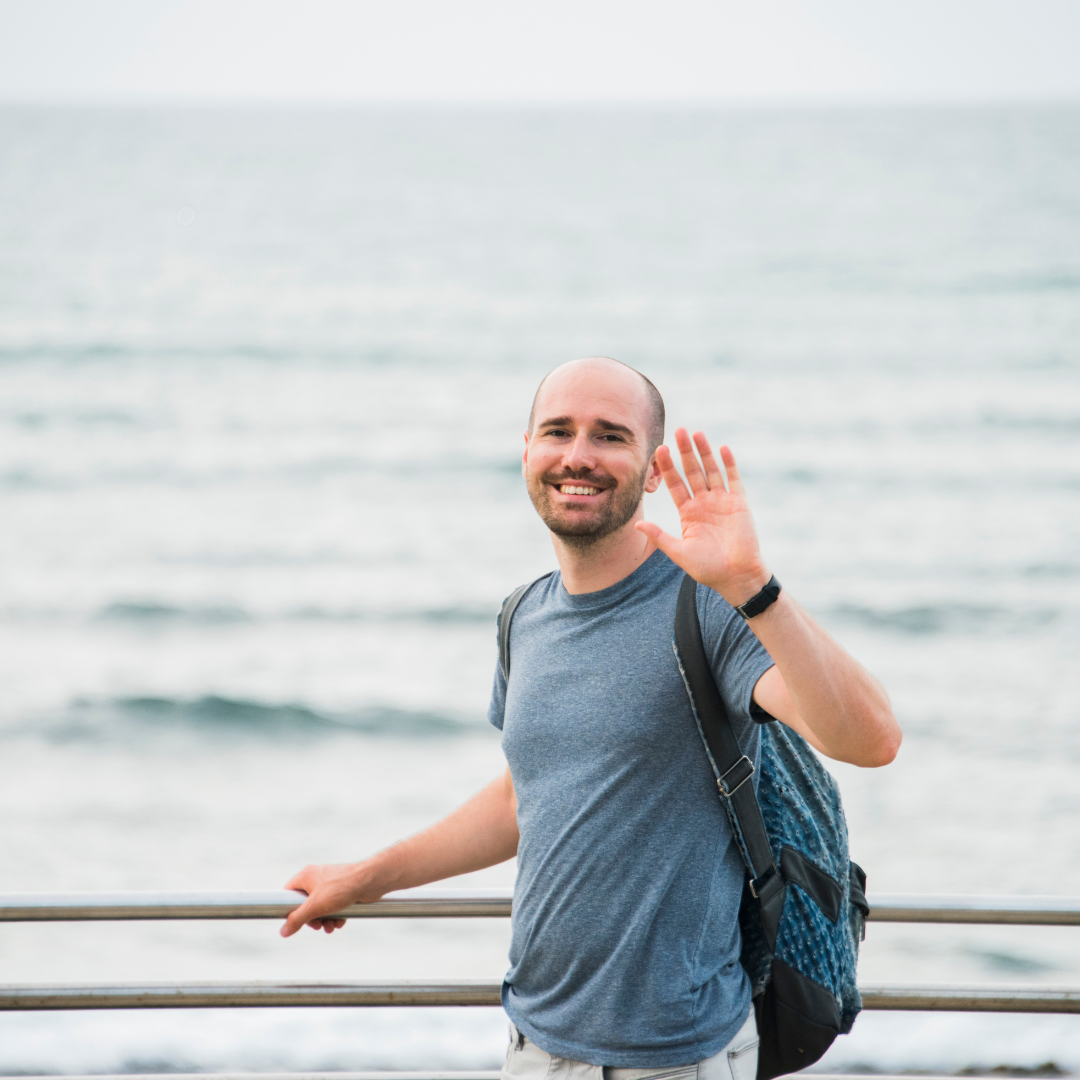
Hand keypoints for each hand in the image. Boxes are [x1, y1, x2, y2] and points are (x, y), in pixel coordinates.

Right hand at [280, 862, 378, 937]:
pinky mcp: (341, 890)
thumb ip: (297, 919)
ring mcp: (329, 884)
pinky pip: (333, 906)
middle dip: (312, 918)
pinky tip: (340, 922)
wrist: (369, 881)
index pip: (288, 892)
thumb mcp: (315, 907)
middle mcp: (316, 878)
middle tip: (318, 926)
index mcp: (306, 876)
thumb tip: (283, 932)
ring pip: (320, 907)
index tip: (297, 921)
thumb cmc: (341, 888)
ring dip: (324, 920)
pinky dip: (335, 915)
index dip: (290, 908)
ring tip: (331, 927)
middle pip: (305, 903)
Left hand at [636, 429, 769, 605]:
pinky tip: (722, 448)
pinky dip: (728, 464)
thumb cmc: (708, 568)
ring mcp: (722, 501)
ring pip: (711, 471)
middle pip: (692, 471)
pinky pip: (733, 479)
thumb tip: (637, 524)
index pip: (675, 484)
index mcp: (688, 513)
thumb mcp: (679, 552)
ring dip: (704, 452)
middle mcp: (704, 503)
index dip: (668, 467)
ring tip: (697, 433)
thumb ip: (659, 536)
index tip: (659, 450)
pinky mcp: (739, 503)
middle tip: (678, 431)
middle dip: (685, 452)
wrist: (736, 576)